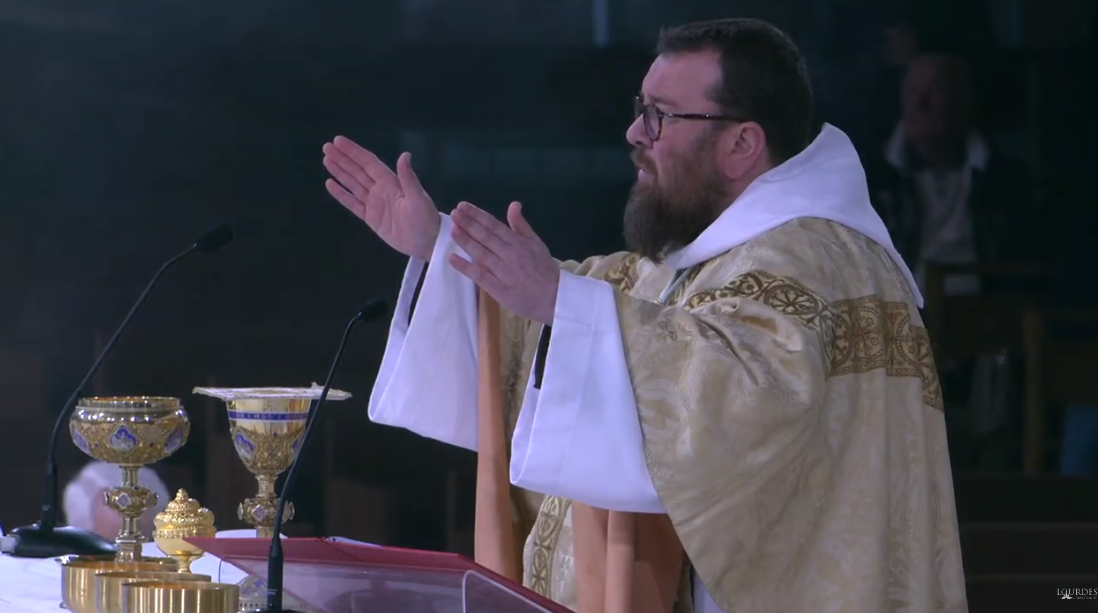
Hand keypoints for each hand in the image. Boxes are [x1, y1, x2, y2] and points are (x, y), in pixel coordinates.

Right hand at [322, 136, 439, 259]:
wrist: (427, 243)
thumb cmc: (426, 219)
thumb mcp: (418, 198)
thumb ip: (408, 178)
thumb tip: (404, 155)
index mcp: (391, 183)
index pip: (368, 163)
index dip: (354, 152)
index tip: (338, 141)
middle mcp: (381, 190)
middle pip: (357, 170)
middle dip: (342, 159)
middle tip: (326, 147)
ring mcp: (375, 203)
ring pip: (353, 184)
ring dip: (340, 172)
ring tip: (326, 160)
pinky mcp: (371, 218)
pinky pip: (352, 204)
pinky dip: (341, 194)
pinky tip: (330, 184)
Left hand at [449, 201, 559, 325]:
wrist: (555, 297)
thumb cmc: (544, 270)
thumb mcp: (537, 243)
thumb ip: (521, 225)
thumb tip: (513, 204)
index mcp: (518, 242)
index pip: (494, 225)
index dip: (477, 215)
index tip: (463, 206)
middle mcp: (509, 254)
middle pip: (485, 237)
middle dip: (468, 224)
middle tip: (454, 213)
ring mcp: (503, 272)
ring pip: (481, 253)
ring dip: (466, 241)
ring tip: (453, 229)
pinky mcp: (498, 289)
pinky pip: (480, 276)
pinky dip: (466, 267)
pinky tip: (452, 258)